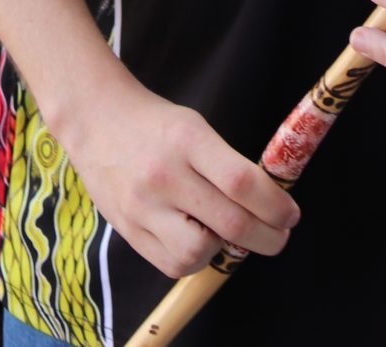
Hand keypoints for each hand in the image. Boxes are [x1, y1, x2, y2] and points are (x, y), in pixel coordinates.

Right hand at [49, 71, 299, 277]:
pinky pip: (172, 264)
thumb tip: (268, 205)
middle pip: (229, 223)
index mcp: (188, 141)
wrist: (95, 121)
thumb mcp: (196, 128)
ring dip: (224, 251)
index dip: (275, 205)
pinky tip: (199, 241)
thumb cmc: (155, 124)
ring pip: (199, 253)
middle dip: (267, 237)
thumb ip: (227, 165)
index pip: (242, 182)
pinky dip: (195, 260)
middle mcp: (164, 176)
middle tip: (279, 236)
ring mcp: (142, 207)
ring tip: (228, 235)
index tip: (291, 214)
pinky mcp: (127, 230)